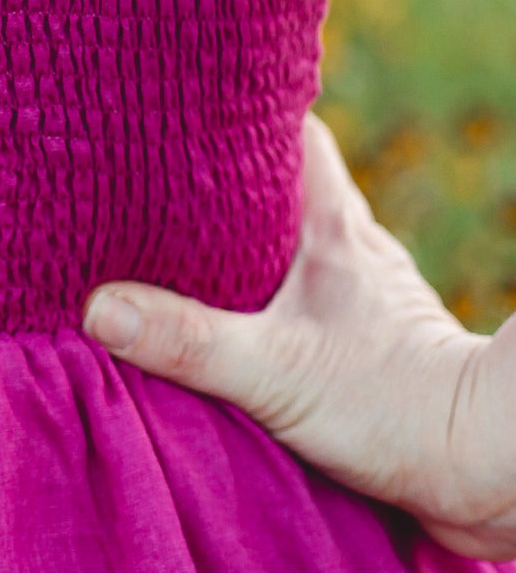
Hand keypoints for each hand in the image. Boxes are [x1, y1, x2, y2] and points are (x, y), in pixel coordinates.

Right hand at [83, 113, 515, 559]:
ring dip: (247, 254)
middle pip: (285, 191)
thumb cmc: (395, 407)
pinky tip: (236, 333)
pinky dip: (271, 308)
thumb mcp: (274, 371)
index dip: (245, 113)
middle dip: (227, 187)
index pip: (296, 134)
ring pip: (296, 251)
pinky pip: (308, 308)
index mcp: (335, 230)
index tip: (188, 104)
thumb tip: (96, 307)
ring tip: (177, 258)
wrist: (485, 468)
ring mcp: (366, 303)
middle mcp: (353, 253)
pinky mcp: (371, 354)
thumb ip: (185, 339)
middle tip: (158, 185)